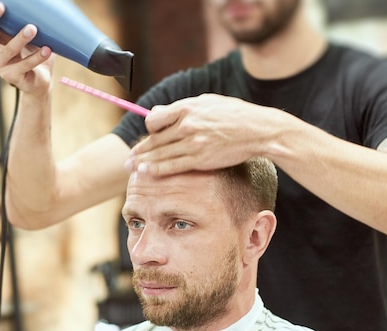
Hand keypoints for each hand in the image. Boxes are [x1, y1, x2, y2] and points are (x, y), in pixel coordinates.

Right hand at [0, 0, 53, 94]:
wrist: (40, 80)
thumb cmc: (33, 50)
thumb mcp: (26, 31)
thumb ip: (23, 18)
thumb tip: (33, 0)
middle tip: (0, 5)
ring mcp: (1, 65)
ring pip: (8, 50)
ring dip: (19, 39)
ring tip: (32, 29)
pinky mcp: (12, 77)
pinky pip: (25, 65)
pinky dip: (37, 57)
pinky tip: (47, 49)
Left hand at [126, 94, 285, 175]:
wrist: (258, 130)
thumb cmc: (234, 114)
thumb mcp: (208, 102)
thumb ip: (182, 108)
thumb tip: (159, 112)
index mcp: (187, 108)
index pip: (155, 119)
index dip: (149, 128)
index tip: (148, 134)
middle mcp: (187, 125)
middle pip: (155, 139)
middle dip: (139, 151)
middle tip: (127, 159)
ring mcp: (193, 143)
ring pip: (160, 155)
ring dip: (143, 162)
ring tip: (131, 168)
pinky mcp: (200, 159)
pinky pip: (172, 166)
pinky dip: (157, 170)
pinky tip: (146, 173)